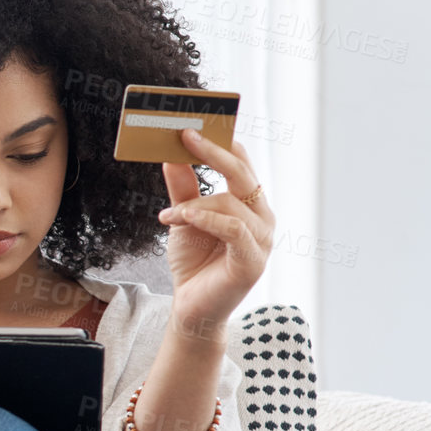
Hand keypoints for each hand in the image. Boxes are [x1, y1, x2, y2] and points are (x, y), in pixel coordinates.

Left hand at [158, 128, 275, 343]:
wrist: (191, 308)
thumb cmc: (193, 263)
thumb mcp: (183, 218)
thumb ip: (182, 188)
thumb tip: (171, 154)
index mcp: (250, 204)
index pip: (242, 163)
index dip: (222, 141)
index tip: (195, 122)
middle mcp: (262, 218)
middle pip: (243, 174)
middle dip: (213, 151)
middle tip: (185, 134)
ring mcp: (262, 239)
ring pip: (232, 202)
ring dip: (195, 203)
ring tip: (167, 215)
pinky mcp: (253, 261)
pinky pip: (233, 228)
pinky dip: (205, 218)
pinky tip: (180, 217)